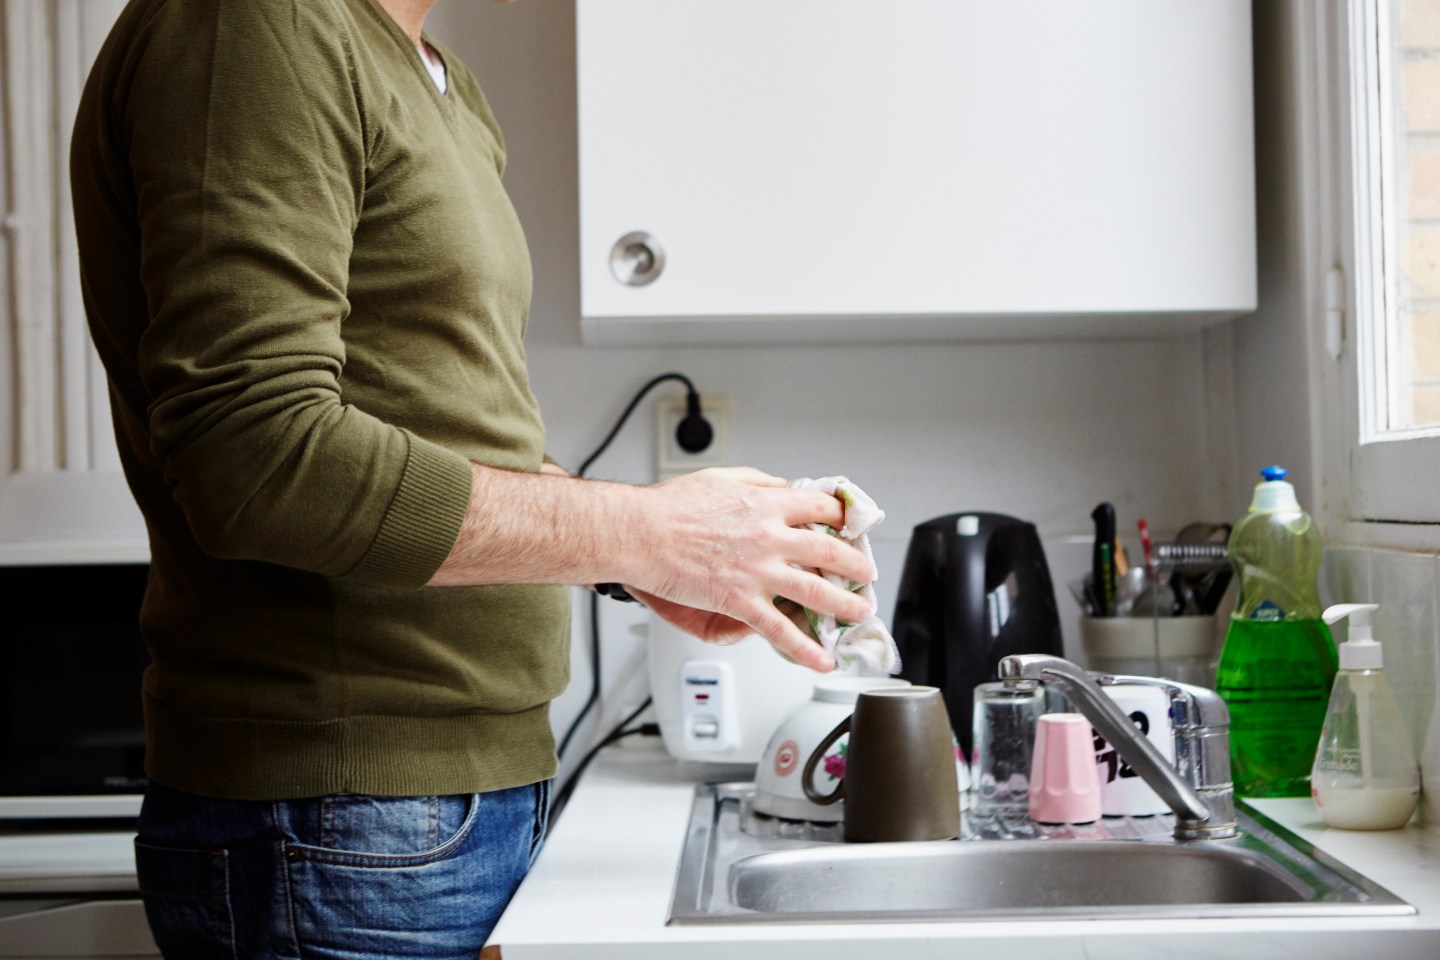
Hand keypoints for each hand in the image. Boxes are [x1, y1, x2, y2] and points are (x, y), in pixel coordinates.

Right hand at [617, 467, 876, 671]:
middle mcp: (770, 537)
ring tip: (859, 612)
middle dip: (855, 566)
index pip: (821, 509)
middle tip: (866, 575)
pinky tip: (822, 660)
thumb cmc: (671, 506)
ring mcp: (758, 572)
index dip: (841, 520)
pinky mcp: (740, 601)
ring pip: (816, 592)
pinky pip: (780, 630)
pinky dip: (804, 649)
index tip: (848, 529)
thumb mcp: (722, 478)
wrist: (640, 533)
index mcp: (767, 504)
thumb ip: (758, 483)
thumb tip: (781, 487)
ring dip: (845, 605)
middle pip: (830, 552)